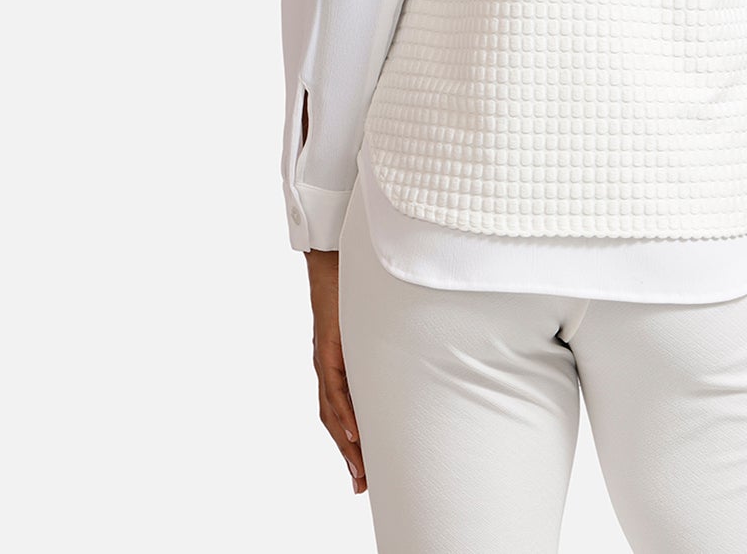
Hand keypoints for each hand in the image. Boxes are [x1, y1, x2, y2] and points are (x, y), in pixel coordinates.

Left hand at [307, 250, 365, 493]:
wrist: (333, 260)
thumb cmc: (355, 286)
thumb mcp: (374, 323)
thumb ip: (388, 342)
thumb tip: (421, 351)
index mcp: (340, 365)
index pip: (343, 412)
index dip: (352, 442)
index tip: (363, 471)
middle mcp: (329, 368)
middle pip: (334, 422)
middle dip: (348, 455)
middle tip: (361, 486)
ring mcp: (326, 360)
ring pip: (332, 413)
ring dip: (345, 444)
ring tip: (358, 470)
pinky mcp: (327, 349)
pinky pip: (335, 388)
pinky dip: (343, 414)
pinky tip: (352, 434)